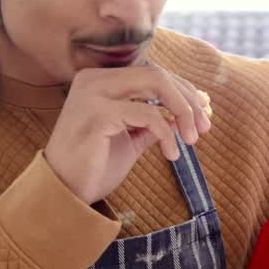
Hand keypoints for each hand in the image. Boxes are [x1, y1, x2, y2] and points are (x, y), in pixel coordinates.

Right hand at [45, 62, 211, 203]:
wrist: (63, 194)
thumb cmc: (94, 167)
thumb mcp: (130, 139)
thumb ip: (152, 121)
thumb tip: (183, 113)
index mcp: (99, 81)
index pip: (151, 73)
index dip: (182, 90)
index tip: (204, 111)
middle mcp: (93, 80)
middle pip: (157, 75)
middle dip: (188, 99)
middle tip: (205, 127)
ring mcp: (93, 94)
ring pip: (156, 85)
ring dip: (183, 112)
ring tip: (193, 139)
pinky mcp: (97, 114)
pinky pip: (148, 114)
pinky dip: (167, 134)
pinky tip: (172, 155)